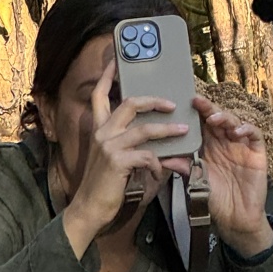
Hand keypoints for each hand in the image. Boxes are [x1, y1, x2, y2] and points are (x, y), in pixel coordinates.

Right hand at [62, 61, 186, 257]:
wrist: (88, 211)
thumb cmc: (105, 184)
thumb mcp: (115, 158)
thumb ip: (131, 143)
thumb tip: (159, 135)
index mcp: (100, 129)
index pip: (99, 96)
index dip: (106, 76)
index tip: (116, 60)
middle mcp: (102, 133)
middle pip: (129, 103)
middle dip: (154, 99)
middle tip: (172, 103)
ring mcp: (108, 146)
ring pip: (144, 128)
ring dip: (167, 129)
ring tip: (184, 130)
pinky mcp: (117, 162)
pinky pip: (146, 155)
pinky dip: (158, 162)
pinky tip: (161, 171)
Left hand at [183, 100, 272, 257]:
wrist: (235, 219)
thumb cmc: (215, 200)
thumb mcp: (196, 182)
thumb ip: (183, 168)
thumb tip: (164, 159)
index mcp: (210, 147)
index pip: (203, 126)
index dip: (196, 114)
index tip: (185, 105)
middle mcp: (226, 143)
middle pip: (219, 119)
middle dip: (209, 109)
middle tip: (197, 102)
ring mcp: (242, 146)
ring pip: (235, 122)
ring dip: (225, 118)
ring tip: (214, 119)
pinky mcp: (257, 152)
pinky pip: (254, 135)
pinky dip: (247, 129)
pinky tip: (237, 132)